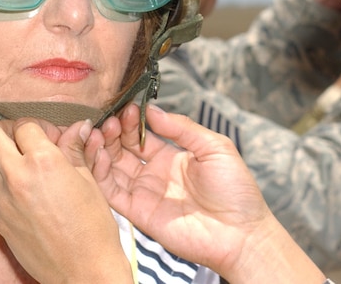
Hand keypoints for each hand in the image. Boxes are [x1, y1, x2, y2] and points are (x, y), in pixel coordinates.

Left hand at [0, 118, 131, 283]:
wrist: (82, 270)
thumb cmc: (92, 227)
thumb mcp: (89, 181)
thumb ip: (75, 150)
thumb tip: (79, 126)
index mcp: (43, 162)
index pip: (24, 125)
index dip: (38, 127)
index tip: (49, 135)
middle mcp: (16, 176)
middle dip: (8, 132)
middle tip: (26, 142)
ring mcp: (2, 199)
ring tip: (21, 164)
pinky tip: (15, 187)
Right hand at [93, 105, 323, 282]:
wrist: (241, 233)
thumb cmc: (236, 190)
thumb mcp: (214, 147)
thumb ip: (183, 128)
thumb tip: (153, 109)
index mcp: (172, 157)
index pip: (141, 135)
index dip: (132, 121)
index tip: (126, 107)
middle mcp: (154, 174)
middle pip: (122, 149)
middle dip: (113, 131)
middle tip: (109, 118)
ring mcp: (145, 193)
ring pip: (111, 168)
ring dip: (102, 148)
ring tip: (100, 131)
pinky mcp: (138, 212)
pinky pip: (111, 191)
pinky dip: (101, 173)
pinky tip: (101, 154)